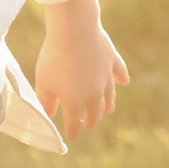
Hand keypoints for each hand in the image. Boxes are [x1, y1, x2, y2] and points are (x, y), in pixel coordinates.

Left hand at [35, 0, 129, 142]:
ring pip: (108, 95)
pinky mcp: (111, 59)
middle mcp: (93, 93)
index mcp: (75, 102)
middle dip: (91, 120)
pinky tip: (125, 81)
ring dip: (108, 104)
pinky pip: (119, 71)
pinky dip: (121, 76)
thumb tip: (48, 116)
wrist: (75, 31)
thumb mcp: (44, 81)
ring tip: (109, 110)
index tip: (72, 136)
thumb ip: (46, 101)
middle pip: (94, 112)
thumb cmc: (55, 57)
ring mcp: (105, 77)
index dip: (73, 132)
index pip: (75, 124)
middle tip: (89, 125)